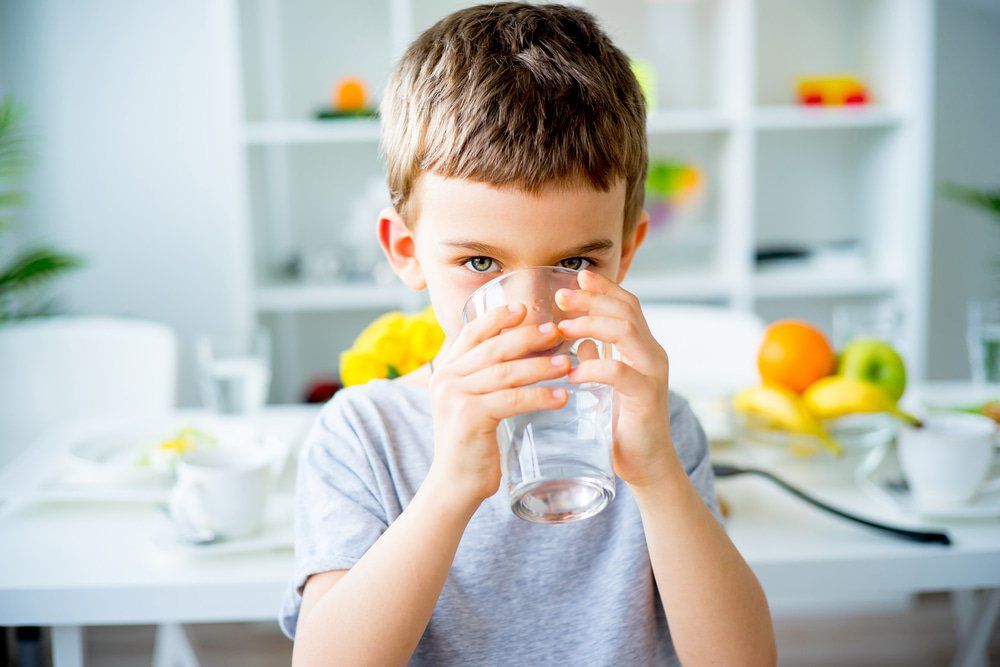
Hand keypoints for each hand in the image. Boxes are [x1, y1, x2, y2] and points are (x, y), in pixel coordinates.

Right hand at [427, 304, 571, 505]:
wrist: (454, 486)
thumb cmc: (473, 445)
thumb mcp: (475, 404)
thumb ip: (489, 380)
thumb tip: (528, 355)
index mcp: (447, 371)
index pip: (471, 332)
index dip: (497, 318)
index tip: (523, 308)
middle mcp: (446, 378)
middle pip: (492, 347)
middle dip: (527, 337)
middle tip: (557, 331)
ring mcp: (455, 397)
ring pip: (504, 371)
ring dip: (539, 366)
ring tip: (567, 363)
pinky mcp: (469, 417)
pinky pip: (511, 400)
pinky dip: (539, 396)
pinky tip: (561, 397)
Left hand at [555, 269, 680, 488]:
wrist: (645, 465)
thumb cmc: (623, 425)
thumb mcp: (606, 385)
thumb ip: (598, 359)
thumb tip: (580, 340)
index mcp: (642, 348)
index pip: (627, 305)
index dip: (604, 289)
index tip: (576, 277)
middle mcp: (652, 354)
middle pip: (626, 311)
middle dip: (593, 299)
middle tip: (561, 297)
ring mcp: (652, 374)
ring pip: (626, 332)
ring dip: (591, 324)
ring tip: (562, 328)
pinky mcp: (647, 397)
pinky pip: (620, 372)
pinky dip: (594, 367)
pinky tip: (573, 372)